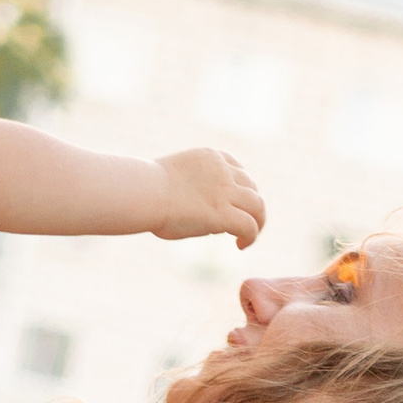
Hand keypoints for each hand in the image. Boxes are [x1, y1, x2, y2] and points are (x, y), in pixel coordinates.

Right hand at [150, 146, 264, 246]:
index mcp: (210, 157)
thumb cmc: (146, 189)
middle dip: (250, 206)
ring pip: (257, 205)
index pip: (237, 168)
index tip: (233, 204)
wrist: (144, 192)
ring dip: (257, 222)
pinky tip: (240, 246)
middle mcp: (223, 170)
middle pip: (251, 186)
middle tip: (243, 225)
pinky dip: (251, 236)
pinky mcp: (223, 213)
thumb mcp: (173, 177)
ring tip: (248, 237)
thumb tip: (190, 206)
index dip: (239, 188)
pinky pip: (249, 225)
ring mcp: (225, 191)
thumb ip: (189, 186)